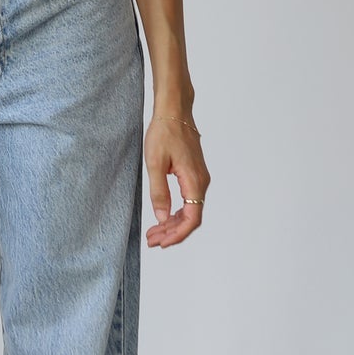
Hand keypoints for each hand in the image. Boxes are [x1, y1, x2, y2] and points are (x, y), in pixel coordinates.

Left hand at [144, 116, 209, 247]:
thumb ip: (159, 192)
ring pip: (190, 210)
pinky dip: (175, 212)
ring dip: (173, 224)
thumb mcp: (154, 163)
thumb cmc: (164, 132)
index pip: (192, 218)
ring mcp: (199, 178)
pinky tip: (162, 216)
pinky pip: (188, 200)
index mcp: (194, 180)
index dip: (178, 234)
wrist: (174, 111)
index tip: (162, 243)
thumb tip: (162, 217)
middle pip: (191, 218)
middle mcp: (201, 182)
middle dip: (172, 233)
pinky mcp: (194, 175)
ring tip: (154, 232)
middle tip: (152, 240)